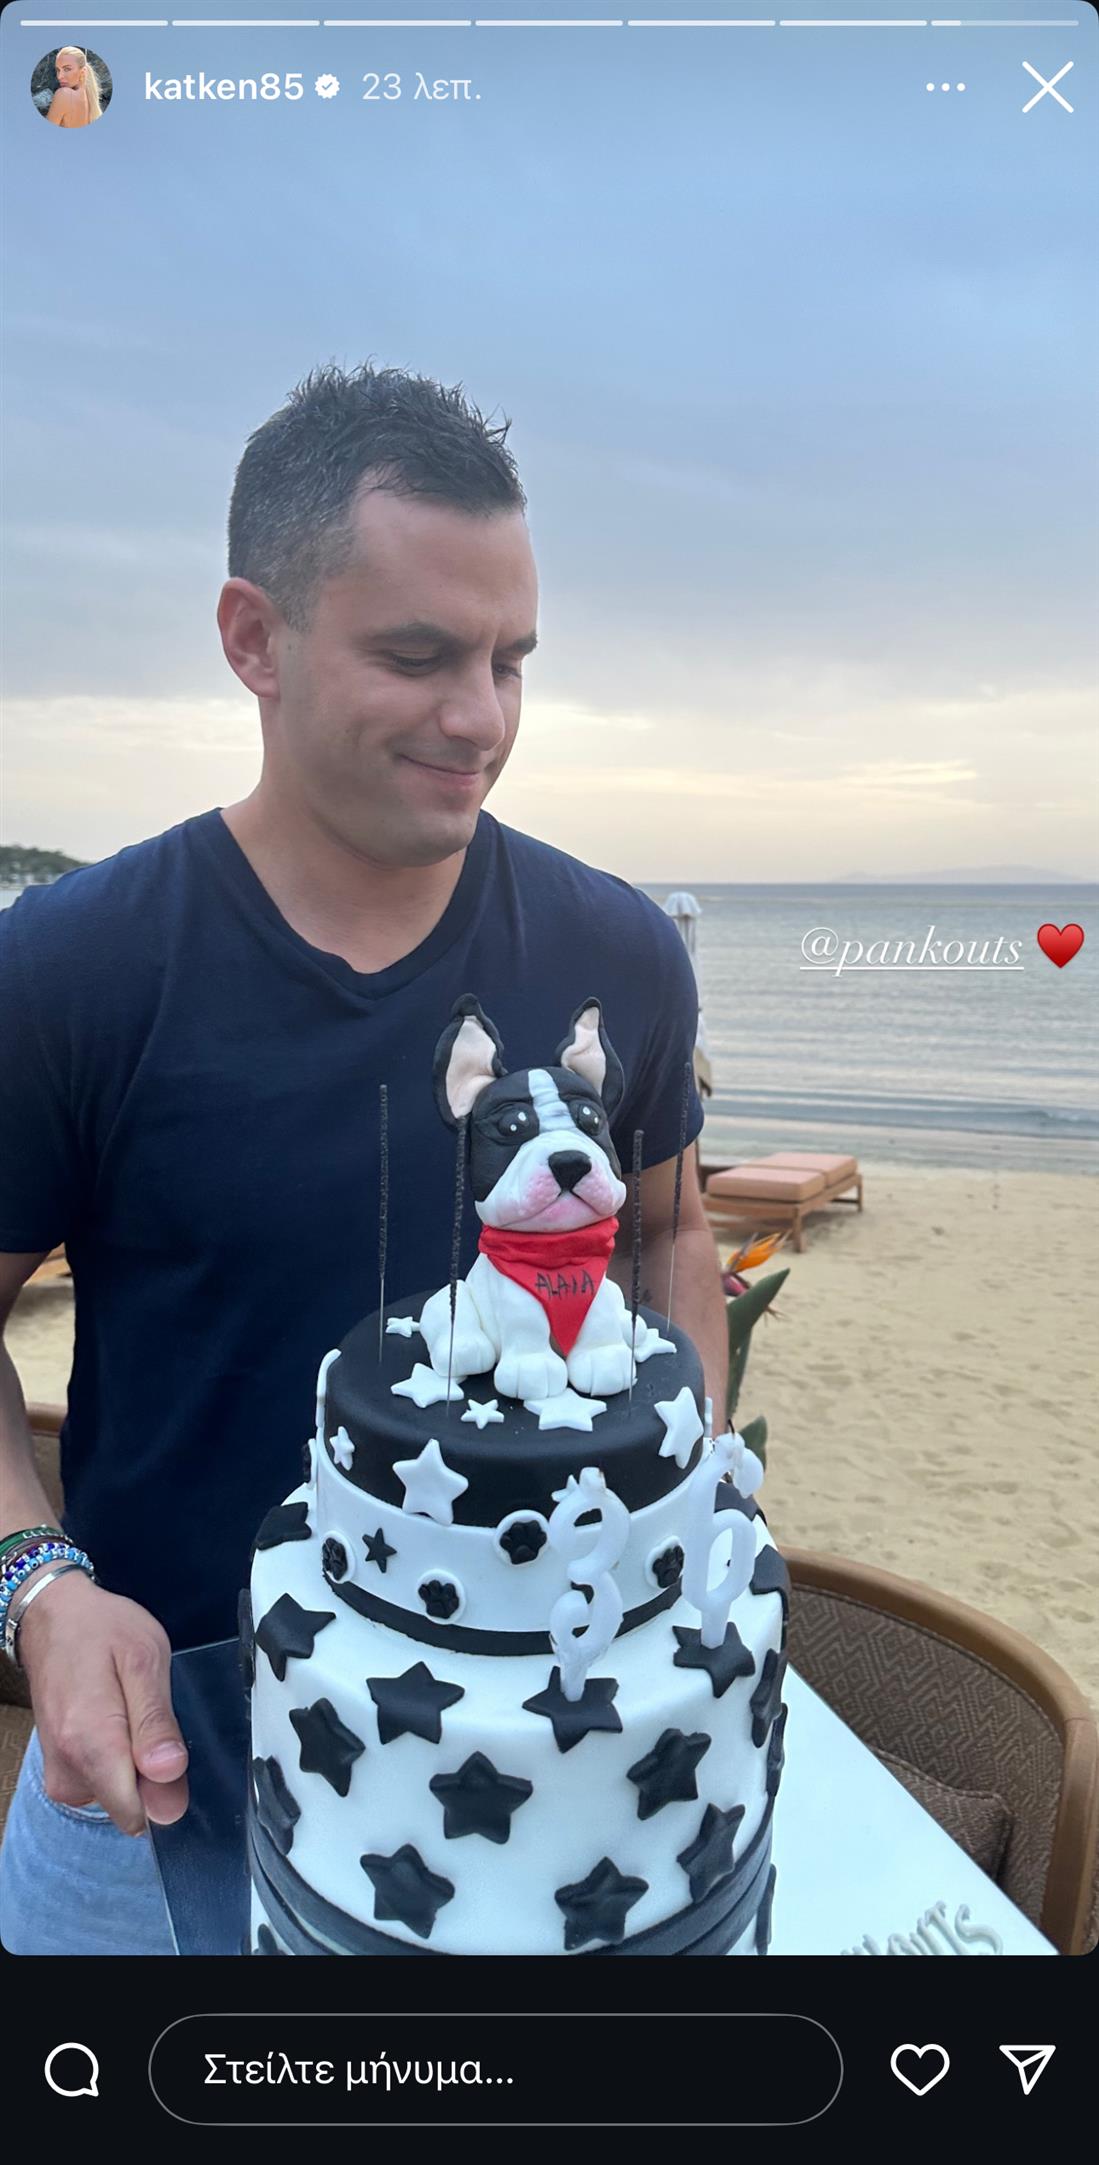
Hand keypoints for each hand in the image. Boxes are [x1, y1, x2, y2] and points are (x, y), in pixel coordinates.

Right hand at [16, 1570, 188, 1833]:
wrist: (52, 1617)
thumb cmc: (101, 1630)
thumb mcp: (145, 1659)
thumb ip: (156, 1723)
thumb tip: (169, 1777)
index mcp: (90, 1743)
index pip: (136, 1812)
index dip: (165, 1787)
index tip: (167, 1747)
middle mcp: (68, 1770)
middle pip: (130, 1804)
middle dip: (150, 1768)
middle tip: (145, 1710)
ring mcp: (60, 1774)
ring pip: (118, 1795)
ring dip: (134, 1759)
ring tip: (127, 1706)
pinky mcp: (59, 1771)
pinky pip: (103, 1783)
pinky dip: (117, 1757)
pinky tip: (114, 1717)